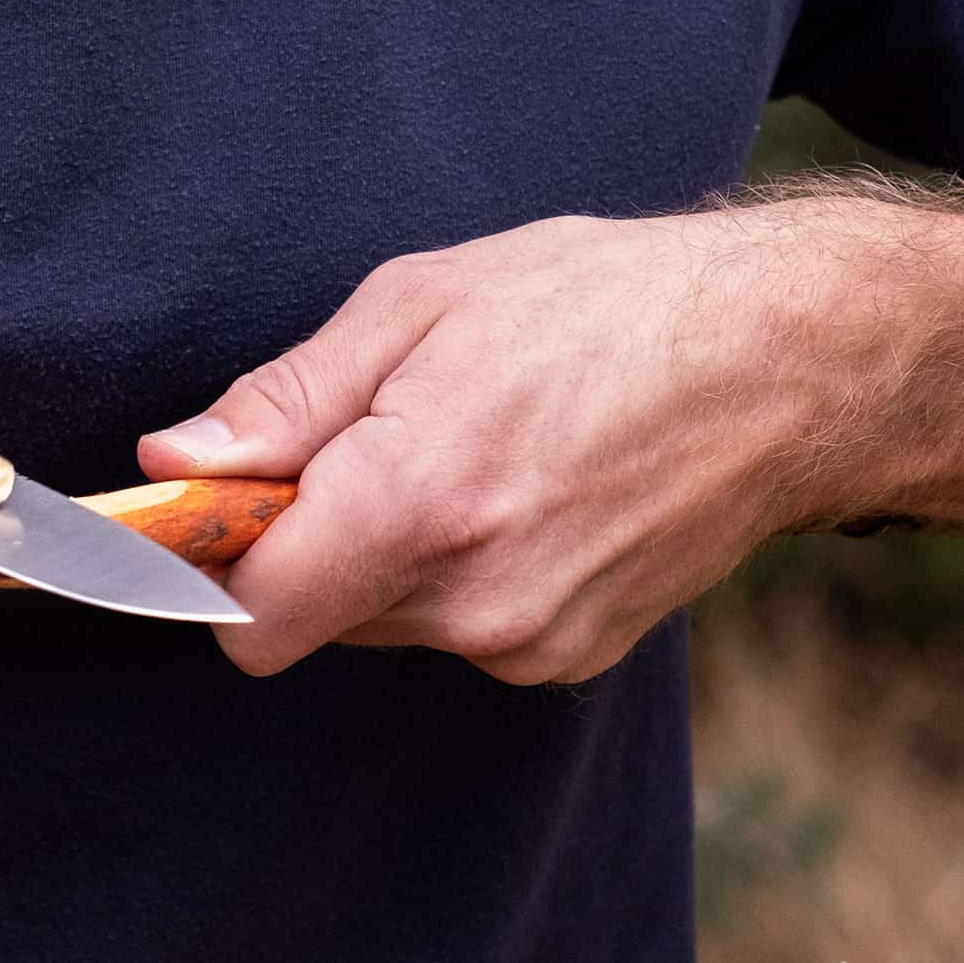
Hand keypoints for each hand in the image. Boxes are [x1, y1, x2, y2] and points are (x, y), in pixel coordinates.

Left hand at [138, 202, 910, 683]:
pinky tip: (514, 496)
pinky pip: (451, 629)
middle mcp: (474, 599)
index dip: (212, 568)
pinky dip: (450, 576)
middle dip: (305, 544)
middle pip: (308, 617)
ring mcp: (528, 642)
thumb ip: (282, 402)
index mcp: (421, 501)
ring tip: (460, 456)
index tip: (212, 517)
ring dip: (381, 557)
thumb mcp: (417, 305)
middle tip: (363, 445)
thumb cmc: (601, 304)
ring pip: (378, 623)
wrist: (790, 362)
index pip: (251, 618)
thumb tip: (173, 462)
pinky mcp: (567, 658)